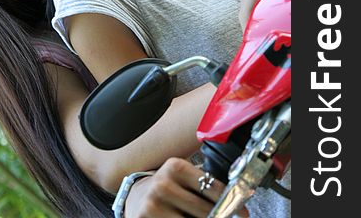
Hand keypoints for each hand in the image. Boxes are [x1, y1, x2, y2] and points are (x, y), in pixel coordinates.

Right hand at [124, 157, 247, 217]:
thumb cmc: (167, 187)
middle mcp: (163, 185)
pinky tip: (185, 217)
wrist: (136, 196)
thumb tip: (237, 203)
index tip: (243, 213)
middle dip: (220, 217)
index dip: (231, 202)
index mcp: (175, 167)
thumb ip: (204, 183)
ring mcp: (153, 206)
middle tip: (228, 216)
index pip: (211, 187)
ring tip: (195, 214)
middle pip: (205, 211)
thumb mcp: (182, 177)